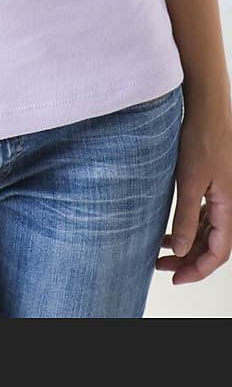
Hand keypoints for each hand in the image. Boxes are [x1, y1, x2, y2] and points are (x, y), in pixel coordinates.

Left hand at [155, 104, 231, 283]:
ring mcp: (222, 196)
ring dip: (188, 245)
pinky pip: (205, 217)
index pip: (218, 252)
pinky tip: (170, 230)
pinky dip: (189, 228)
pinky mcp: (213, 186)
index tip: (175, 277)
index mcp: (228, 207)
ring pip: (208, 232)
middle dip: (190, 261)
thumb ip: (187, 217)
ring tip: (162, 251)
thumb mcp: (189, 180)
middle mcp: (229, 205)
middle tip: (162, 266)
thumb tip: (182, 251)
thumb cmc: (200, 139)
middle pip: (213, 245)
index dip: (198, 270)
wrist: (206, 109)